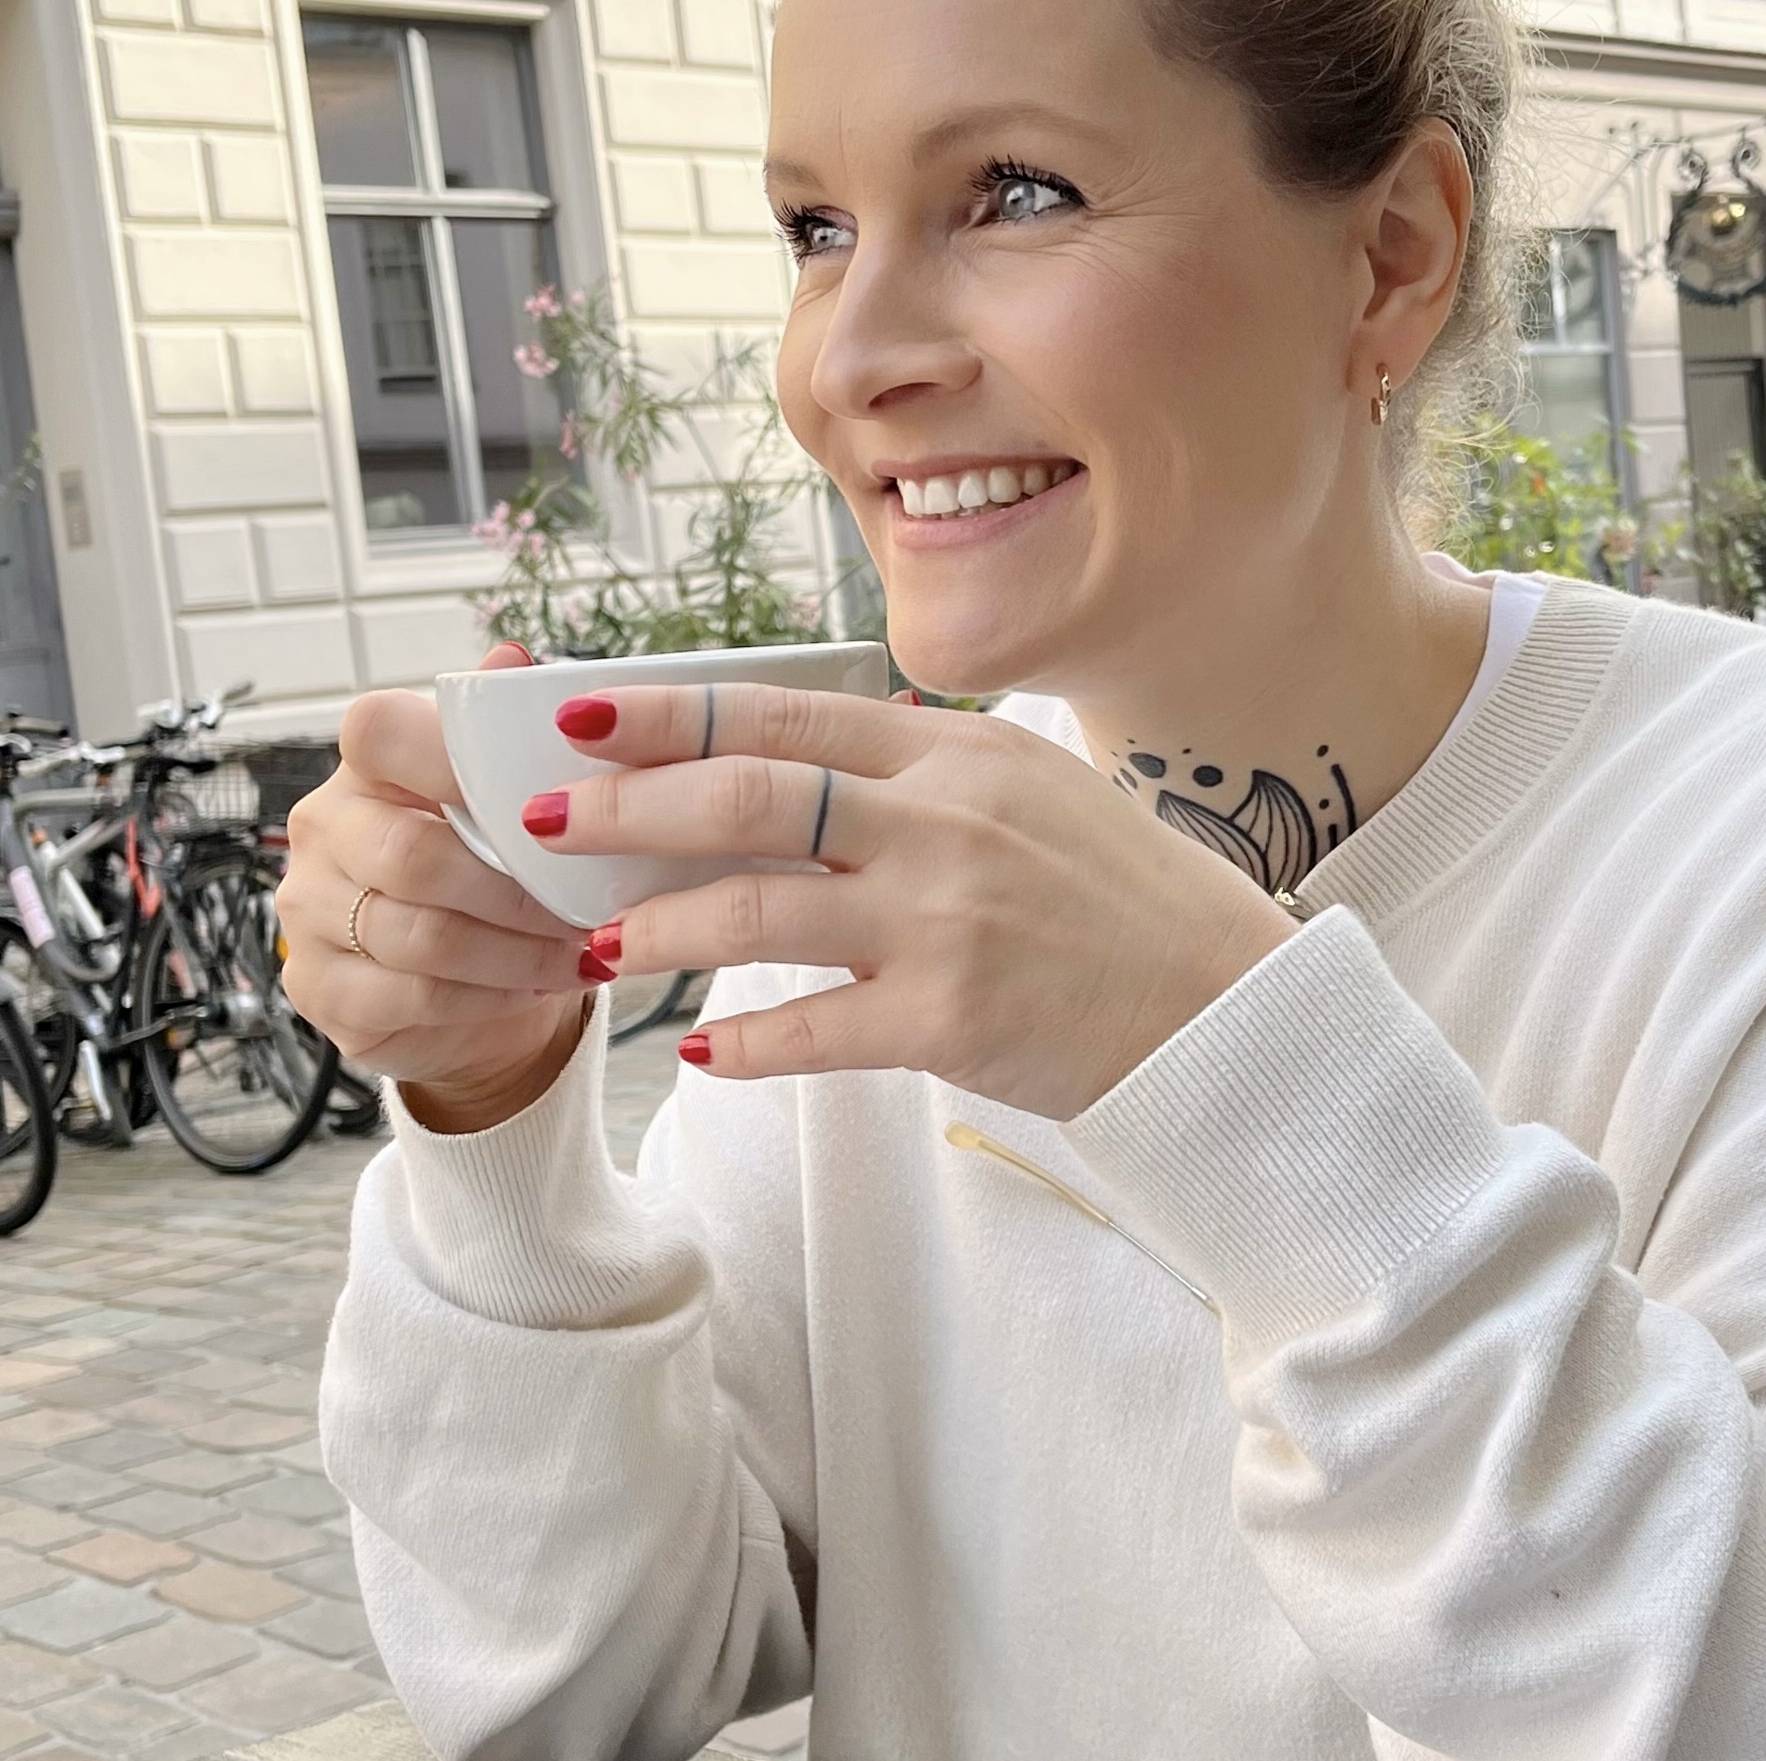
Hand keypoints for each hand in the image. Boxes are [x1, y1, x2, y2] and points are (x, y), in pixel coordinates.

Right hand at [277, 643, 597, 1133]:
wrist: (477, 977)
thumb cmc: (495, 869)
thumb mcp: (509, 798)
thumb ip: (505, 734)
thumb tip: (514, 659)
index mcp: (367, 766)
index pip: (380, 731)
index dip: (454, 760)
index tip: (539, 800)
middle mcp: (323, 830)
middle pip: (411, 854)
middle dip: (514, 891)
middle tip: (587, 908)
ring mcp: (308, 912)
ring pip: (419, 935)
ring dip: (515, 951)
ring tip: (582, 952)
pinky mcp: (318, 988)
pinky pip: (410, 996)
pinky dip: (489, 995)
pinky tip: (535, 986)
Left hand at [522, 684, 1298, 1119]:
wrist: (1222, 1002)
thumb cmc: (1123, 897)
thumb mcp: (1031, 792)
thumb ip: (923, 773)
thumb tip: (802, 766)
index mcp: (958, 751)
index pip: (784, 715)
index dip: (670, 715)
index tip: (582, 718)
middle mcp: (943, 819)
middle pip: (749, 794)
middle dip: (627, 808)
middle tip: (543, 822)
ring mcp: (946, 917)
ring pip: (756, 909)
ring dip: (660, 930)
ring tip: (602, 950)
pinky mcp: (951, 1016)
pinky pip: (813, 1027)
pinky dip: (746, 1041)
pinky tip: (705, 1051)